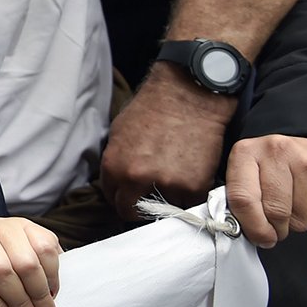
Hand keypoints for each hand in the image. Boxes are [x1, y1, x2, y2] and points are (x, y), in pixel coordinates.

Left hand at [98, 72, 230, 217]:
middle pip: (133, 211)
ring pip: (164, 210)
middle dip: (140, 204)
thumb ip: (117, 163)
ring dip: (168, 199)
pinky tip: (190, 176)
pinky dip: (190, 195)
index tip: (133, 192)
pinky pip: (189, 204)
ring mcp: (167, 186)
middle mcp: (136, 180)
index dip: (123, 195)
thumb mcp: (119, 133)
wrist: (189, 94)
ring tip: (174, 177)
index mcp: (114, 167)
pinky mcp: (194, 188)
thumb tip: (118, 183)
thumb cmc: (154, 108)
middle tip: (151, 193)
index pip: (113, 199)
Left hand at [224, 134, 306, 247]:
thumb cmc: (282, 167)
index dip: (251, 226)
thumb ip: (241, 198)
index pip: (242, 198)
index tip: (260, 237)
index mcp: (248, 151)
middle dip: (277, 228)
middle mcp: (278, 152)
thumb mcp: (251, 172)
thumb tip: (244, 232)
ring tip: (300, 201)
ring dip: (299, 223)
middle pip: (274, 213)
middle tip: (280, 219)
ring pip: (299, 221)